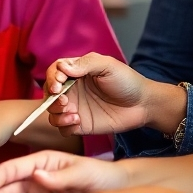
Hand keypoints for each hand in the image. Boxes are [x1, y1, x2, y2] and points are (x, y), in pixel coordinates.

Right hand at [45, 53, 163, 136]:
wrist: (143, 104)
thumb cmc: (127, 81)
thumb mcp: (108, 66)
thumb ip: (85, 64)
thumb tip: (62, 68)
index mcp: (76, 72)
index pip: (54, 72)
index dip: (52, 78)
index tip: (58, 84)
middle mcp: (72, 90)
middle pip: (48, 93)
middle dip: (52, 98)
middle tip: (65, 101)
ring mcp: (75, 108)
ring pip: (52, 112)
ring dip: (57, 113)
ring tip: (73, 114)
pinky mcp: (80, 124)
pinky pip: (62, 128)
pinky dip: (65, 126)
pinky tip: (78, 122)